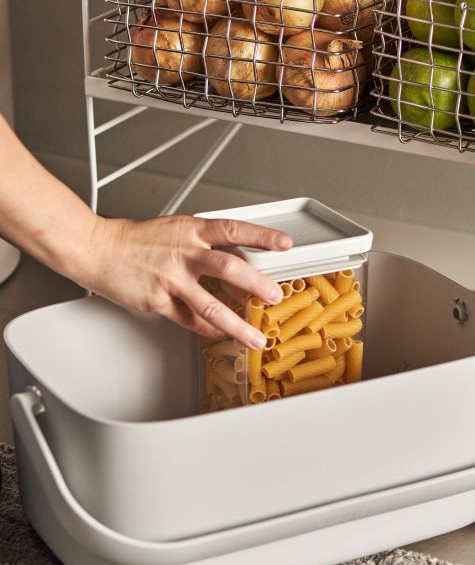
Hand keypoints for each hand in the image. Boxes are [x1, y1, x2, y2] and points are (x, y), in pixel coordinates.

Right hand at [75, 216, 291, 347]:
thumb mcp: (177, 228)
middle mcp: (184, 253)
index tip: (284, 243)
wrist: (99, 249)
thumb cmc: (138, 239)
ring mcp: (171, 279)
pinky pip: (189, 320)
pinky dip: (207, 329)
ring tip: (255, 337)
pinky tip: (220, 335)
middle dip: (257, 283)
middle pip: (229, 268)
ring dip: (237, 324)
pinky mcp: (158, 301)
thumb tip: (237, 254)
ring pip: (211, 304)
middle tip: (275, 295)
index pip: (234, 229)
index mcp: (191, 229)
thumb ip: (205, 241)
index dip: (262, 235)